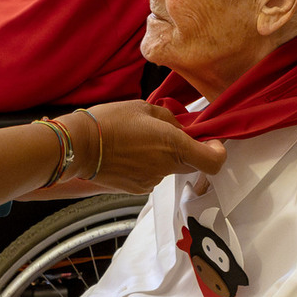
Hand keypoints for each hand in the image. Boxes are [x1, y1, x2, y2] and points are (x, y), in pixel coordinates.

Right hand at [59, 101, 225, 194]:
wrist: (79, 146)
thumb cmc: (109, 121)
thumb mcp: (143, 107)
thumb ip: (169, 119)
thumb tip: (179, 128)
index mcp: (173, 144)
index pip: (213, 161)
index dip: (218, 153)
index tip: (212, 143)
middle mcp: (166, 166)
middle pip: (190, 163)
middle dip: (184, 150)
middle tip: (165, 134)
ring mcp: (152, 180)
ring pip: (168, 168)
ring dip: (161, 157)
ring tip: (136, 142)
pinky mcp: (138, 189)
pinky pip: (152, 176)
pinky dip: (146, 166)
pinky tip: (127, 154)